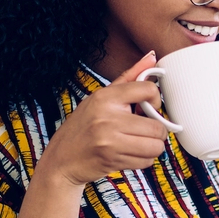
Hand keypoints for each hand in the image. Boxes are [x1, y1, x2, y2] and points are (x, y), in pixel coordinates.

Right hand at [41, 51, 167, 186]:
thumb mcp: (101, 97)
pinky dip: (143, 160)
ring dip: (152, 147)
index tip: (150, 108)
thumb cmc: (84, 126)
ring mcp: (110, 140)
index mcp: (106, 97)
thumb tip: (152, 56)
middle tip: (145, 131)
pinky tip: (130, 154)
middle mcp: (107, 117)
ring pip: (155, 146)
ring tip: (139, 143)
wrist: (62, 159)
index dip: (157, 101)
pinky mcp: (112, 159)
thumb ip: (129, 77)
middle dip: (157, 131)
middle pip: (157, 126)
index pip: (148, 89)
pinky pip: (146, 161)